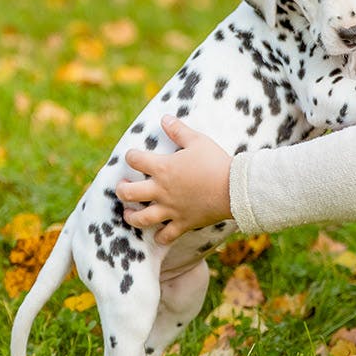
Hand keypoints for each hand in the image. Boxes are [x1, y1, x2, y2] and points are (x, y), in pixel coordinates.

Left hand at [115, 116, 232, 244]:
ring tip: (129, 213)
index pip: (135, 159)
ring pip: (141, 218)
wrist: (234, 188)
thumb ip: (179, 131)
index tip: (133, 156)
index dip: (130, 156)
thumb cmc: (216, 162)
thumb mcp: (198, 141)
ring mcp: (171, 209)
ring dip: (131, 216)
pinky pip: (166, 236)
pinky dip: (160, 237)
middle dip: (121, 190)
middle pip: (128, 193)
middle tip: (123, 187)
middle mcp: (161, 190)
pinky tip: (158, 235)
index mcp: (163, 168)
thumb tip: (164, 118)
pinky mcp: (183, 223)